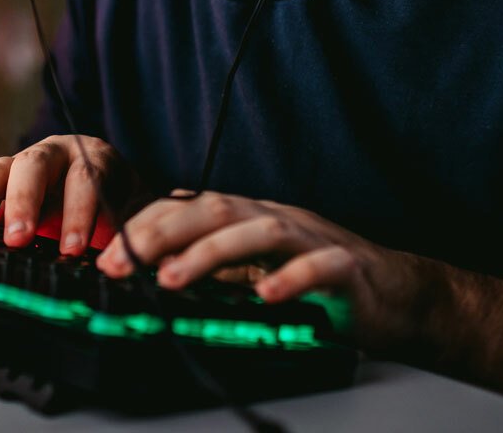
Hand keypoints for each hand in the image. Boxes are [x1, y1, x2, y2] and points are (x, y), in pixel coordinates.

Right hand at [0, 135, 130, 253]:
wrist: (106, 185)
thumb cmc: (118, 205)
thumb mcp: (134, 215)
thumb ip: (129, 233)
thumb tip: (127, 260)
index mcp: (90, 158)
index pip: (83, 179)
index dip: (77, 213)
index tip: (71, 248)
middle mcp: (49, 154)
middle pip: (32, 167)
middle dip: (23, 202)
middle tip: (18, 237)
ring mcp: (16, 168)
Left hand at [95, 190, 429, 354]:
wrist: (395, 294)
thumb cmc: (319, 282)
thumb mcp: (256, 270)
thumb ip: (214, 266)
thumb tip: (155, 270)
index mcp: (251, 217)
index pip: (190, 207)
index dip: (147, 226)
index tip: (107, 253)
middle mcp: (276, 219)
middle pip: (214, 210)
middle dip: (163, 233)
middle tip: (123, 262)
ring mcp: (312, 239)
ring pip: (258, 231)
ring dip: (210, 253)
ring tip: (173, 279)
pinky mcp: (347, 268)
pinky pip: (318, 267)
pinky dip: (291, 278)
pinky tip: (267, 295)